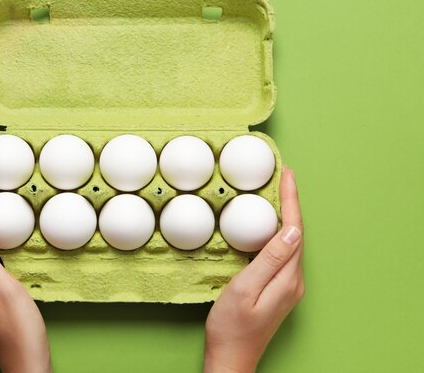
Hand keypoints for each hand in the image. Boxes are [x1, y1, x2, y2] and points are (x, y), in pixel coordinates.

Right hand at [204, 165, 303, 372]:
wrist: (231, 357)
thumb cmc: (231, 327)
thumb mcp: (244, 289)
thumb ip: (269, 259)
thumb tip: (291, 230)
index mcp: (287, 278)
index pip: (294, 229)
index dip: (291, 199)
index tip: (287, 174)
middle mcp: (293, 281)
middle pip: (296, 232)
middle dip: (290, 202)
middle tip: (281, 176)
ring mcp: (288, 286)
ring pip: (290, 242)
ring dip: (285, 215)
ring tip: (276, 193)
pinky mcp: (279, 289)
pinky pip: (282, 253)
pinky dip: (277, 232)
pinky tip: (268, 225)